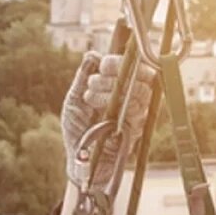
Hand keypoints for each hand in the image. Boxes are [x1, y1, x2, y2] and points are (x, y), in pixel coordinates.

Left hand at [61, 52, 156, 195]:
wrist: (78, 159)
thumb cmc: (77, 130)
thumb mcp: (74, 99)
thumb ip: (83, 77)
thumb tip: (92, 55)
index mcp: (119, 87)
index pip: (131, 65)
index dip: (118, 61)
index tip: (101, 65)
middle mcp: (131, 97)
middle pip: (141, 74)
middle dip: (117, 72)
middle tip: (94, 81)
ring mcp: (137, 112)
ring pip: (140, 90)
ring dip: (114, 89)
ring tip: (91, 97)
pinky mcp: (137, 128)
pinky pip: (138, 110)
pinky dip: (119, 106)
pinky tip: (100, 110)